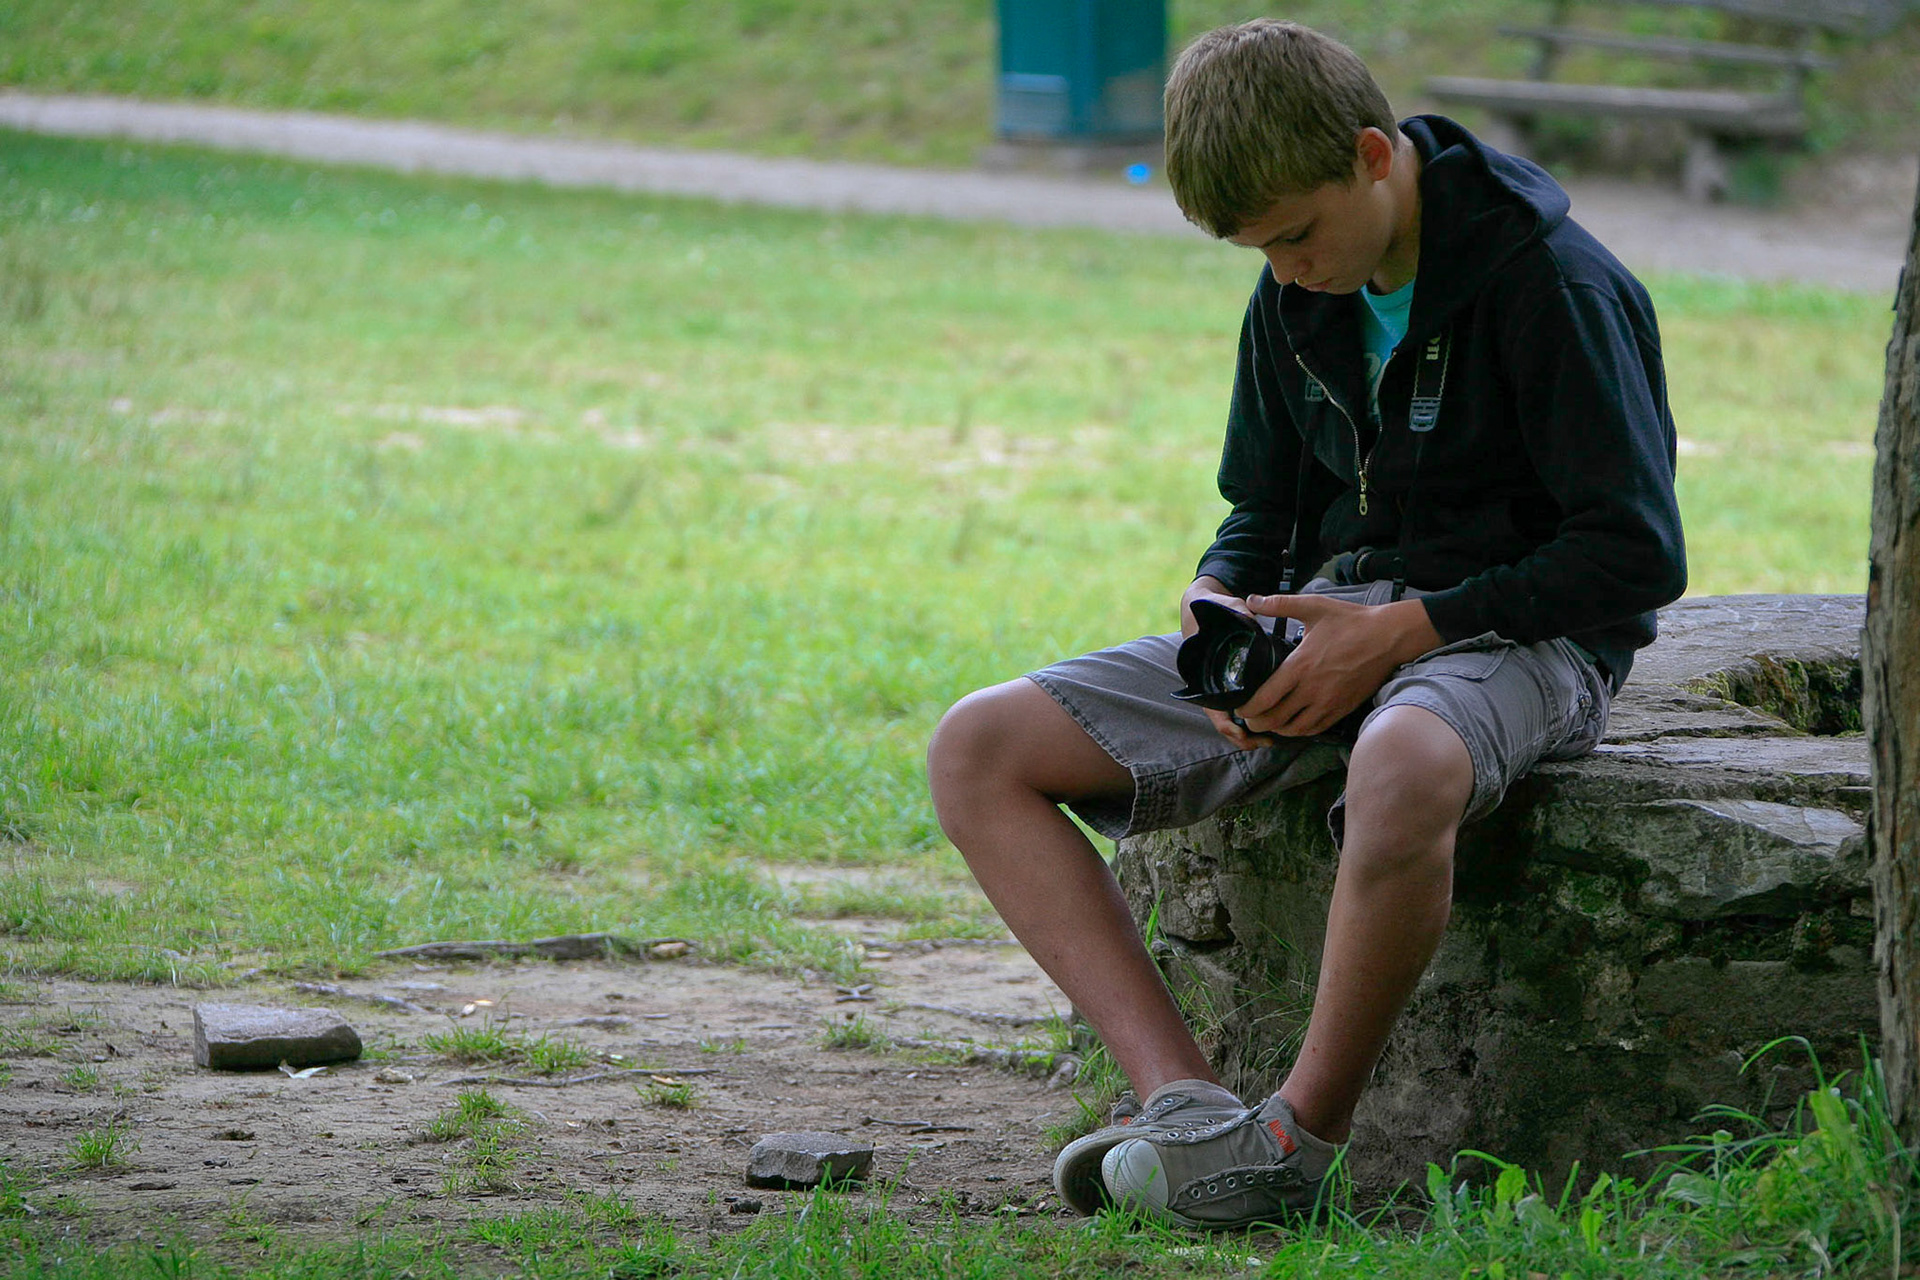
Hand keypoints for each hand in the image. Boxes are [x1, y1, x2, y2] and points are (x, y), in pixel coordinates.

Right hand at [1177, 577, 1271, 749]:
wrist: (1203, 605)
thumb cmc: (1211, 608)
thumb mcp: (1221, 607)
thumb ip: (1236, 611)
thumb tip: (1250, 616)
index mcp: (1203, 672)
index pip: (1213, 709)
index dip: (1227, 724)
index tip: (1243, 733)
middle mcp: (1212, 683)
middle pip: (1225, 722)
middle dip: (1244, 736)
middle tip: (1267, 742)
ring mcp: (1223, 685)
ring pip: (1234, 719)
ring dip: (1251, 732)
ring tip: (1272, 739)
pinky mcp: (1235, 683)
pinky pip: (1242, 706)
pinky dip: (1255, 717)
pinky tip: (1274, 721)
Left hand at [1231, 594, 1443, 737]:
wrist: (1389, 637)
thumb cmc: (1351, 621)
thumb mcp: (1313, 607)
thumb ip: (1279, 604)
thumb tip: (1251, 600)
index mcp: (1300, 666)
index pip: (1265, 698)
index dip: (1247, 707)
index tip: (1238, 706)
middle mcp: (1312, 689)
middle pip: (1275, 719)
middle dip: (1256, 721)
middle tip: (1248, 717)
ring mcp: (1329, 703)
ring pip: (1295, 729)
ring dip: (1277, 728)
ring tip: (1268, 721)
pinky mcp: (1343, 709)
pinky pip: (1315, 728)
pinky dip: (1299, 730)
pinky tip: (1293, 723)